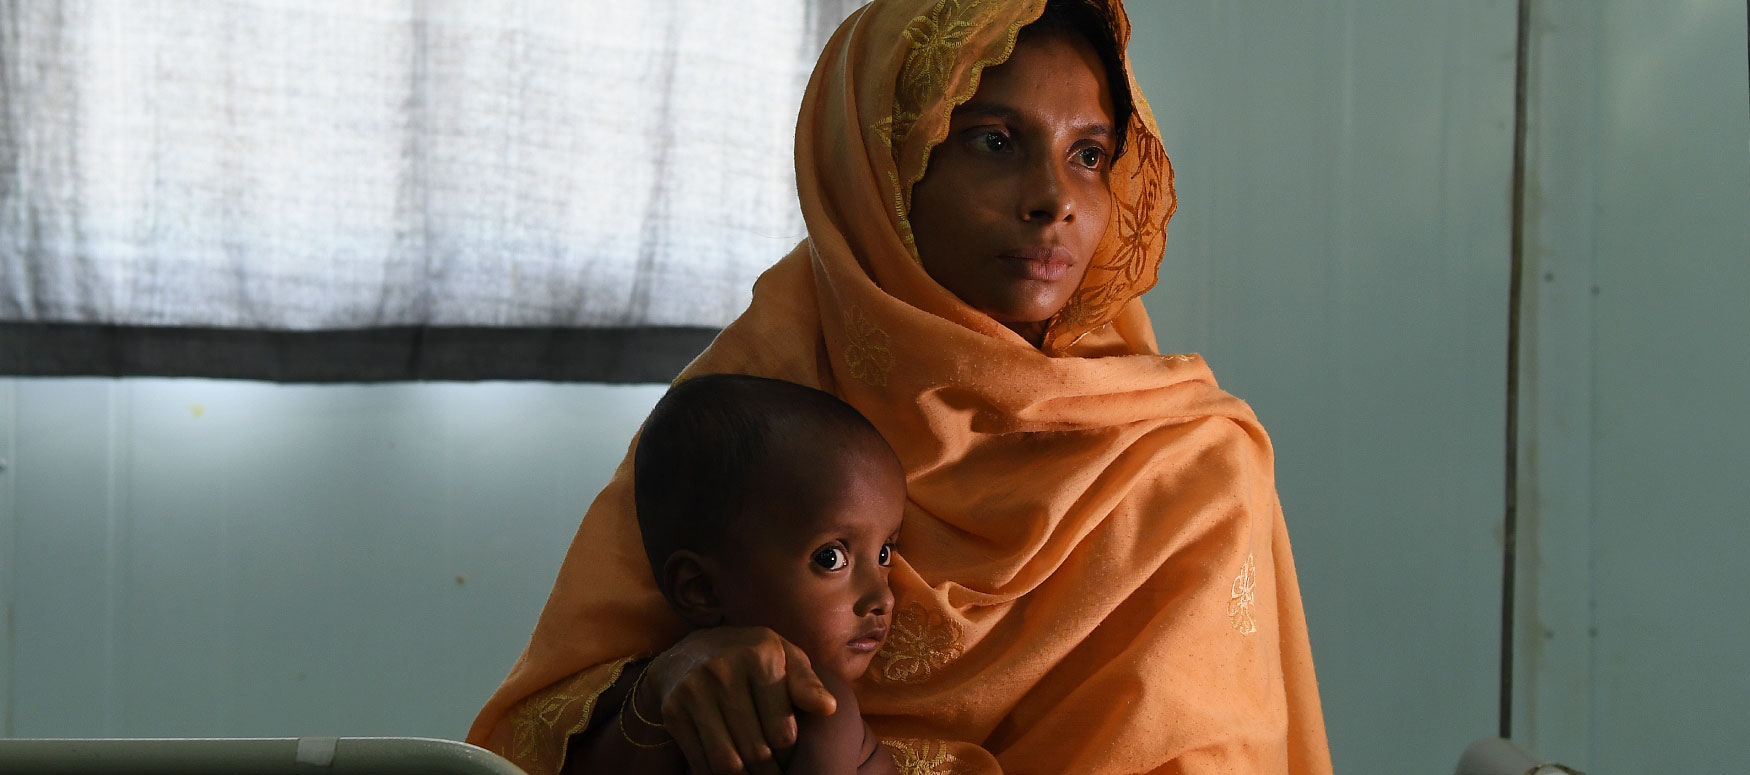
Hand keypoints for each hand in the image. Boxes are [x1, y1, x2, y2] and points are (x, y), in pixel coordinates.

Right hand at [642, 626, 837, 774]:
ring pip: (727, 762)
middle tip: (774, 772)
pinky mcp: (674, 711)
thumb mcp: (784, 656)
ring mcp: (694, 692)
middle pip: (755, 750)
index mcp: (760, 656)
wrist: (689, 652)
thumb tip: (828, 708)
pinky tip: (731, 769)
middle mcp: (724, 671)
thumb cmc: (750, 657)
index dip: (789, 752)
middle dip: (770, 771)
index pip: (782, 731)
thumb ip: (807, 683)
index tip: (789, 755)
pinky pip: (700, 762)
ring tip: (756, 774)